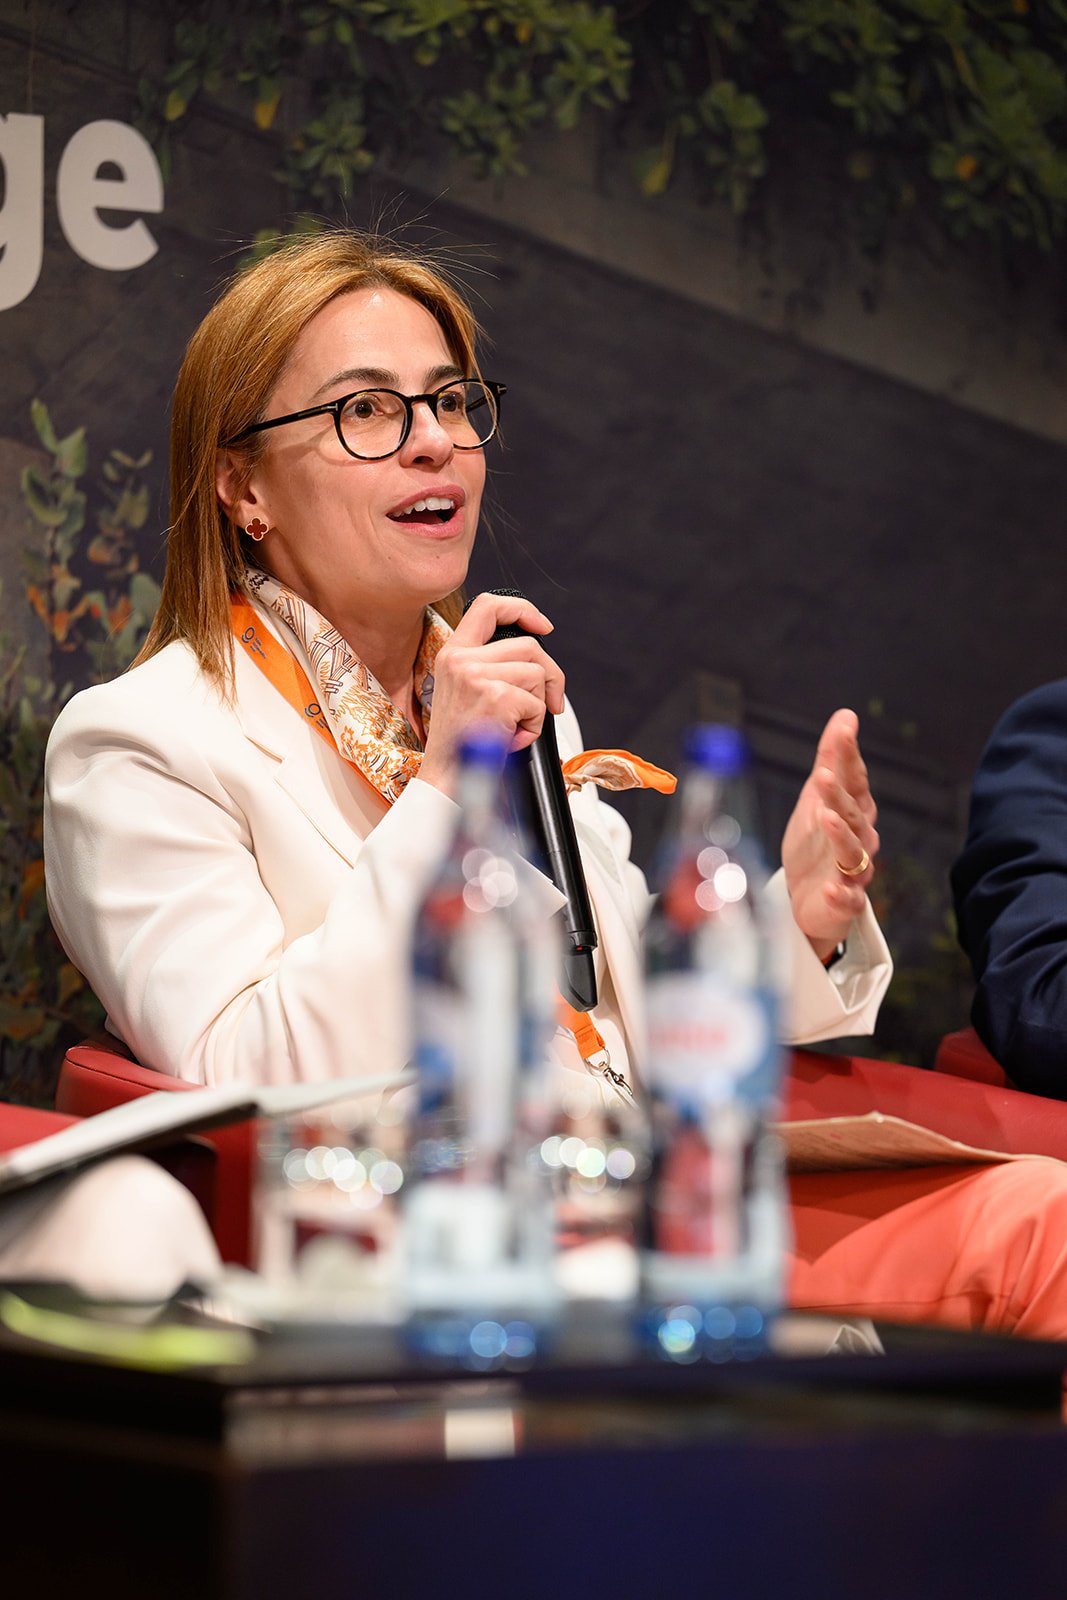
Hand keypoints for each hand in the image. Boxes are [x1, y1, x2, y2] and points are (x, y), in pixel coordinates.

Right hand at [419, 592, 564, 793]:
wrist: (447, 777)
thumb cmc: (460, 741)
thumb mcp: (466, 691)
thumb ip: (491, 665)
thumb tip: (537, 656)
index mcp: (452, 653)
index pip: (487, 606)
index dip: (522, 609)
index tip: (543, 626)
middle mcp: (460, 659)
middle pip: (529, 646)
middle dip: (550, 676)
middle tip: (551, 702)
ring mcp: (476, 676)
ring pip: (537, 675)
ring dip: (537, 706)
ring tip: (514, 726)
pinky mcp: (495, 697)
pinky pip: (537, 704)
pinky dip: (533, 726)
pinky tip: (511, 738)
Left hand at [780, 708, 879, 960]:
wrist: (811, 899)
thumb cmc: (818, 844)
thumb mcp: (818, 798)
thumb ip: (831, 759)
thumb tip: (846, 715)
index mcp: (854, 811)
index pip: (854, 779)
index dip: (848, 755)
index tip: (843, 728)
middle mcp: (860, 838)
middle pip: (852, 814)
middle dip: (839, 795)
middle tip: (823, 775)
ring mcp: (853, 871)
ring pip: (853, 852)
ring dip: (841, 836)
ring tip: (826, 819)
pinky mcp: (845, 902)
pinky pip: (848, 899)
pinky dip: (840, 894)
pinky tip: (829, 887)